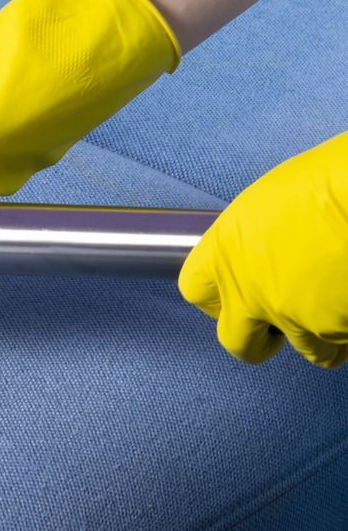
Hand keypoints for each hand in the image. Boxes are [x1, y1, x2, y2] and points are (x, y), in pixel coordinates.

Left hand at [178, 132, 347, 367]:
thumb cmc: (328, 181)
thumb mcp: (270, 203)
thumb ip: (255, 241)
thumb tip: (264, 254)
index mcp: (227, 253)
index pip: (197, 290)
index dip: (217, 297)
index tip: (233, 295)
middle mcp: (252, 293)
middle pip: (238, 341)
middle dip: (257, 340)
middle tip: (276, 328)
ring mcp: (295, 319)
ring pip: (303, 348)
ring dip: (316, 336)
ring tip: (333, 308)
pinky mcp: (335, 332)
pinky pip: (340, 346)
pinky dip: (347, 335)